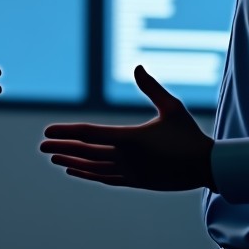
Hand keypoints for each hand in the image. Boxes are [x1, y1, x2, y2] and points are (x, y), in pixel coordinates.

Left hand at [40, 65, 212, 190]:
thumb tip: (137, 66)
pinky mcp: (135, 182)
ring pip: (92, 168)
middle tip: (41, 145)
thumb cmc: (189, 135)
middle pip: (86, 152)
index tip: (48, 130)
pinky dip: (88, 174)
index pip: (90, 134)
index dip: (67, 132)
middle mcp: (126, 158)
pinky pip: (104, 178)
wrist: (206, 168)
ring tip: (55, 157)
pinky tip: (76, 171)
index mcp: (130, 139)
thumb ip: (152, 88)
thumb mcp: (172, 107)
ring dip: (72, 162)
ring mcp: (129, 173)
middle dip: (62, 148)